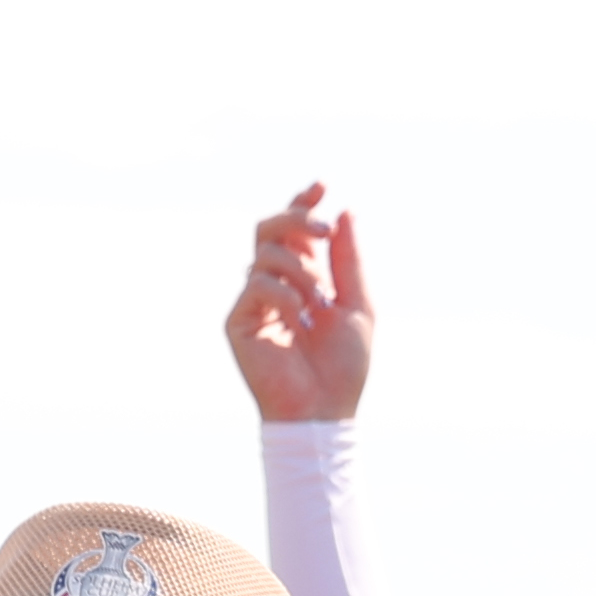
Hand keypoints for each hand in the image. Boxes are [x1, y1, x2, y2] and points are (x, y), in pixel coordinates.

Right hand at [226, 183, 375, 425]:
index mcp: (304, 279)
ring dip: (300, 271)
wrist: (323, 409)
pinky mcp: (238, 322)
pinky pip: (258, 285)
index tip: (322, 186)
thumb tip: (343, 211)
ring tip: (317, 303)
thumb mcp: (358, 302)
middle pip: (269, 229)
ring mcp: (254, 303)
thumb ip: (347, 259)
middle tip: (322, 233)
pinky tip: (297, 320)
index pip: (295, 231)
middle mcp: (275, 286)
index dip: (303, 204)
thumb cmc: (343, 366)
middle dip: (295, 220)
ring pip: (264, 254)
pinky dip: (284, 295)